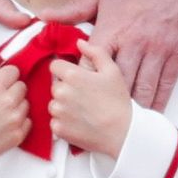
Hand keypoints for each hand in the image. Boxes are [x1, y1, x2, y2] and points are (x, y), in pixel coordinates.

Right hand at [0, 56, 28, 177]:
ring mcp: (15, 120)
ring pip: (26, 103)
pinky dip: (19, 121)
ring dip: (16, 104)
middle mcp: (8, 102)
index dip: (5, 75)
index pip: (13, 70)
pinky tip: (4, 123)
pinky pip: (28, 121)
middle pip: (22, 86)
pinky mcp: (18, 135)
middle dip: (11, 88)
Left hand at [37, 0, 177, 109]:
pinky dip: (157, 100)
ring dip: (132, 107)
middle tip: (95, 116)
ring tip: (121, 123)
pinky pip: (166, 83)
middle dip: (105, 101)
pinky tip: (150, 112)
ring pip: (142, 87)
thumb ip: (72, 9)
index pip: (90, 63)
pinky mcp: (177, 54)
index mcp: (112, 29)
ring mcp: (157, 50)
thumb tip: (43, 16)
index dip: (81, 81)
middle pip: (115, 82)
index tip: (74, 94)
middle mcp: (134, 43)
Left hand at [49, 39, 133, 156]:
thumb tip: (79, 43)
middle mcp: (61, 92)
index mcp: (72, 75)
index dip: (65, 71)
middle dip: (66, 89)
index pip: (54, 66)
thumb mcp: (112, 71)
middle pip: (55, 86)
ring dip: (63, 107)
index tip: (76, 79)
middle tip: (85, 98)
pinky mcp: (58, 129)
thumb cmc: (118, 102)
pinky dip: (64, 123)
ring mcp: (58, 111)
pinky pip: (55, 122)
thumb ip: (95, 52)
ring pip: (54, 104)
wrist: (124, 134)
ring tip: (84, 111)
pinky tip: (80, 123)